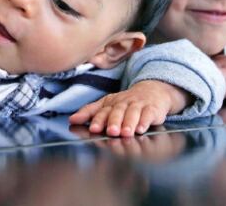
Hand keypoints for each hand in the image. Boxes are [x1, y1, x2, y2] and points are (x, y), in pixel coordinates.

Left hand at [68, 81, 188, 136]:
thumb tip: (72, 120)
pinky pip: (148, 114)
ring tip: (126, 133)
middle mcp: (123, 103)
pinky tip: (141, 129)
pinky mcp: (152, 109)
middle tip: (111, 132)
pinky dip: (145, 122)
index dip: (97, 119)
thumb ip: (90, 112)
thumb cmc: (127, 102)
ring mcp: (138, 105)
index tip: (93, 128)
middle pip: (117, 111)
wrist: (153, 92)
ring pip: (133, 113)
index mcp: (111, 103)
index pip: (102, 111)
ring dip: (129, 123)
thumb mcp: (107, 105)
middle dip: (114, 121)